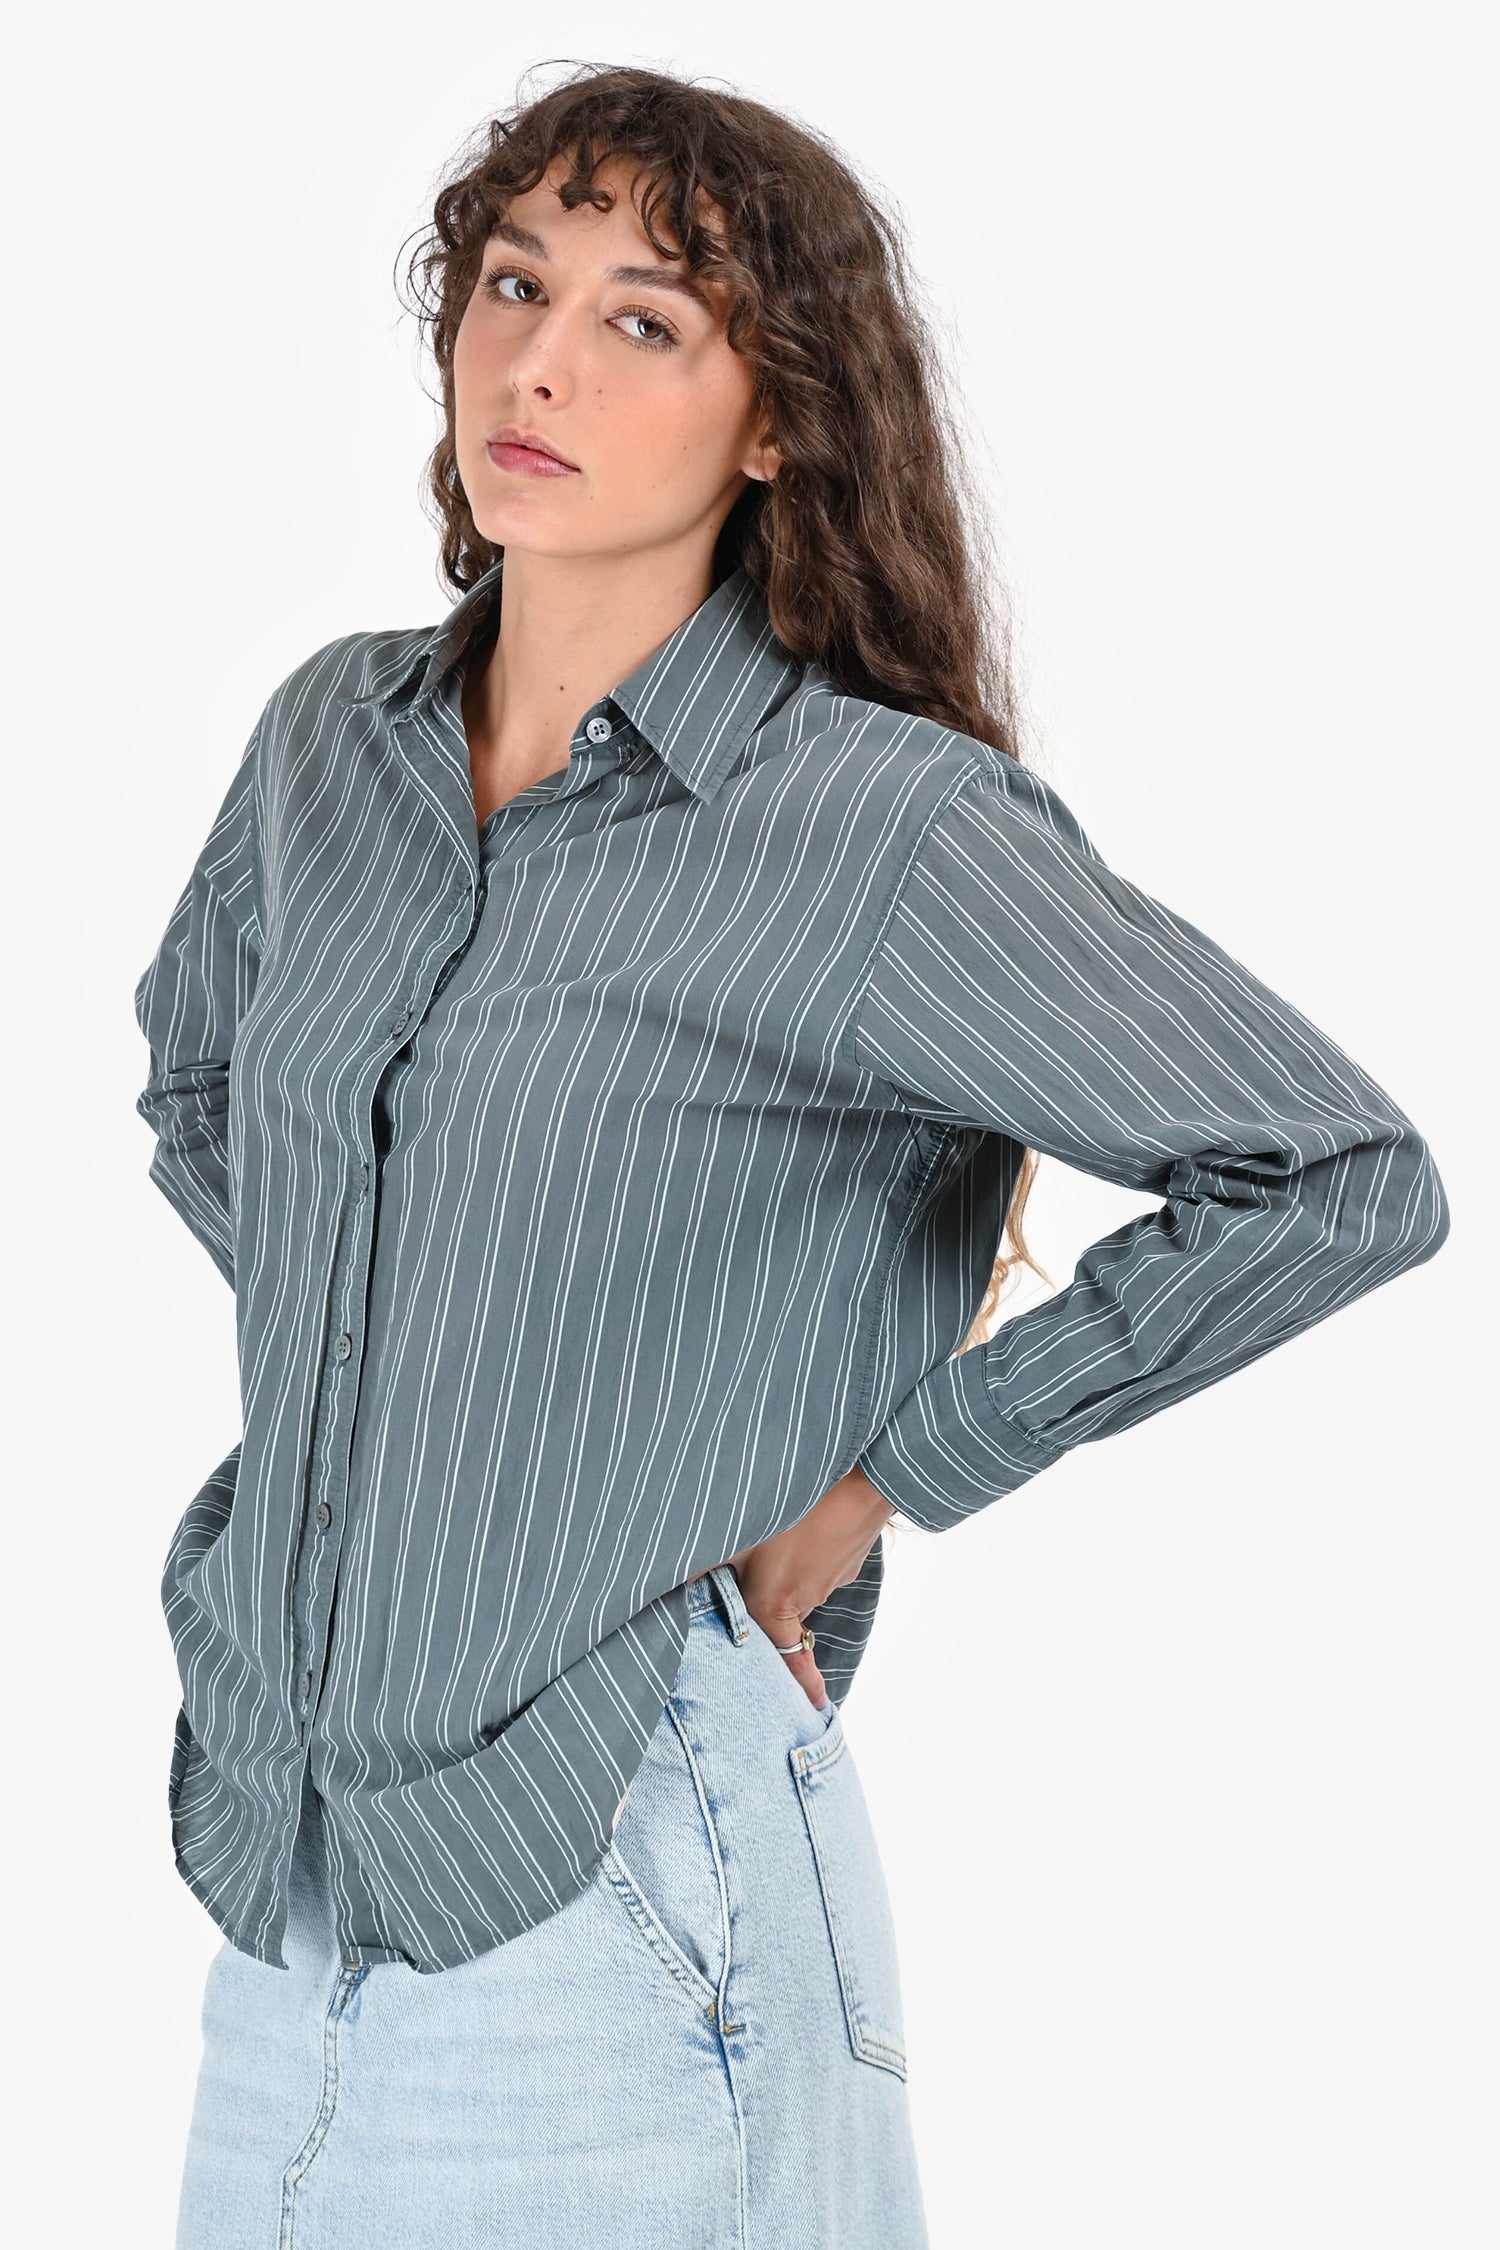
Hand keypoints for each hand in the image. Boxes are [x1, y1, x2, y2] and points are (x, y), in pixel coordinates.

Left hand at [687, 1467, 896, 1707]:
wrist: (864, 1478)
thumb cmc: (799, 1505)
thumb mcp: (742, 1531)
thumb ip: (708, 1560)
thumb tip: (675, 1578)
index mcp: (777, 1603)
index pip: (788, 1658)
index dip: (802, 1685)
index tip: (817, 1705)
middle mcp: (808, 1597)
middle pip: (787, 1615)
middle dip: (774, 1608)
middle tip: (759, 1591)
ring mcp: (834, 1575)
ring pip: (805, 1582)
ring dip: (790, 1571)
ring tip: (777, 1542)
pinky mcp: (850, 1554)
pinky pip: (823, 1561)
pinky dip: (811, 1551)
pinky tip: (801, 1525)